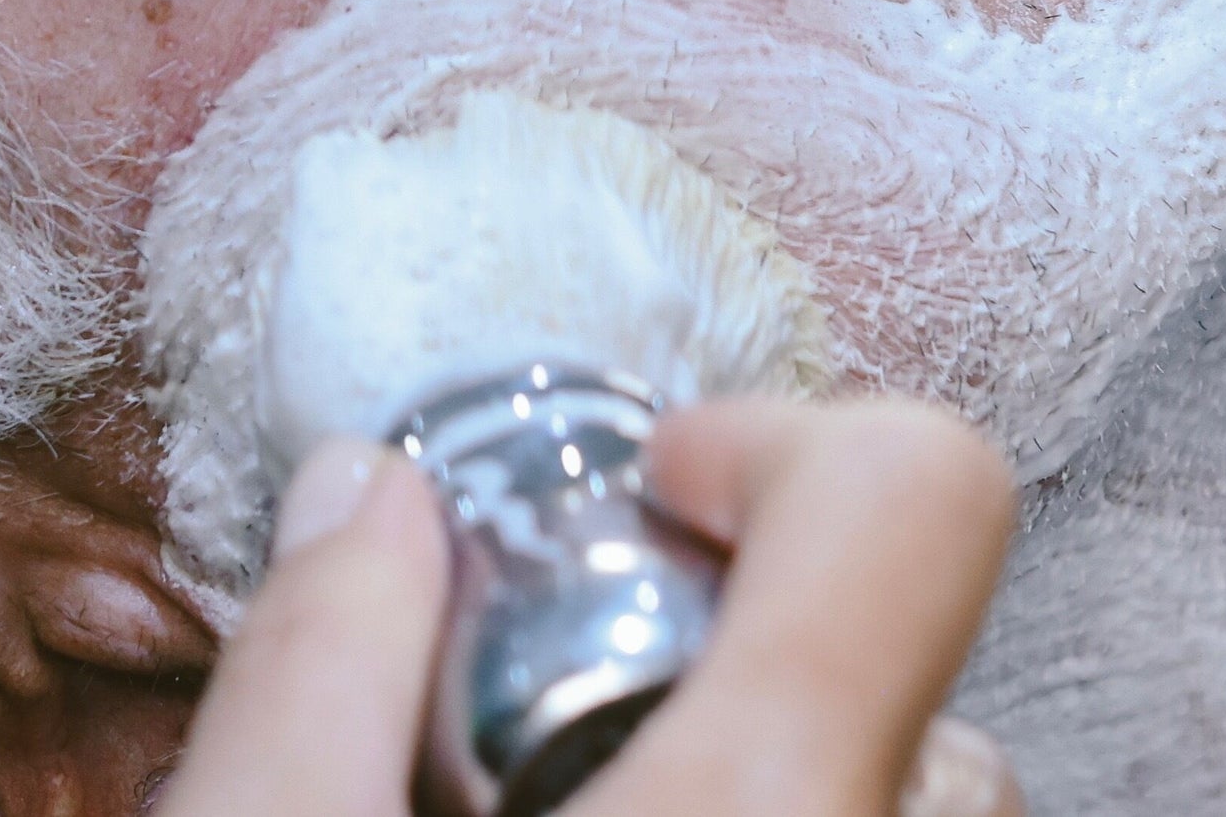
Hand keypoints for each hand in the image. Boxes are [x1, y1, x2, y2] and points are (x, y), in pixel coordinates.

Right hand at [162, 396, 1022, 816]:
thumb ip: (309, 676)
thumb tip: (368, 501)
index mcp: (761, 815)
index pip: (916, 497)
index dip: (772, 447)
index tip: (642, 501)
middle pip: (913, 669)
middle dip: (734, 652)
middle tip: (558, 732)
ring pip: (912, 795)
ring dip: (778, 774)